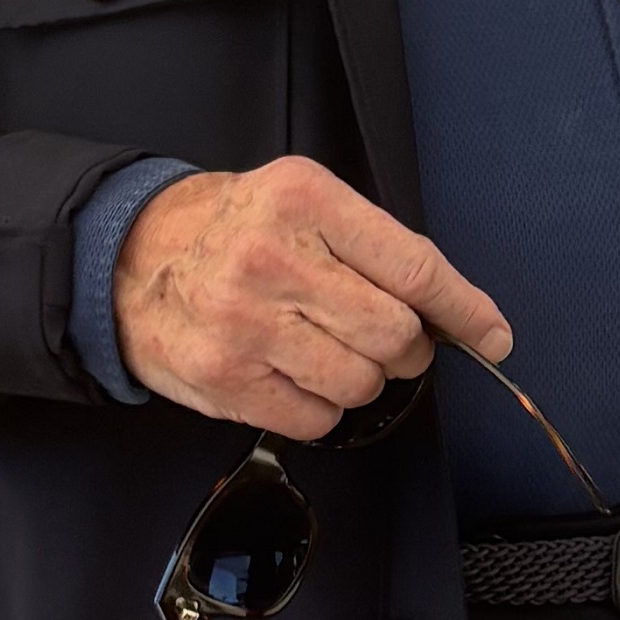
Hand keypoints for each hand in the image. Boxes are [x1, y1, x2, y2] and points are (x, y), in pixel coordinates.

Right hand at [114, 160, 511, 441]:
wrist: (127, 258)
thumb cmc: (230, 229)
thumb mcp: (300, 202)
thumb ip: (372, 246)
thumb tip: (451, 313)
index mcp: (306, 200)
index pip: (412, 266)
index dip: (464, 310)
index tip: (493, 335)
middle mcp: (274, 259)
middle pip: (394, 334)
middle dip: (405, 349)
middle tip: (383, 339)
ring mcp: (246, 323)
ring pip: (360, 383)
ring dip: (360, 378)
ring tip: (323, 349)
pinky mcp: (225, 378)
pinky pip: (316, 419)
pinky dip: (319, 407)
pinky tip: (292, 373)